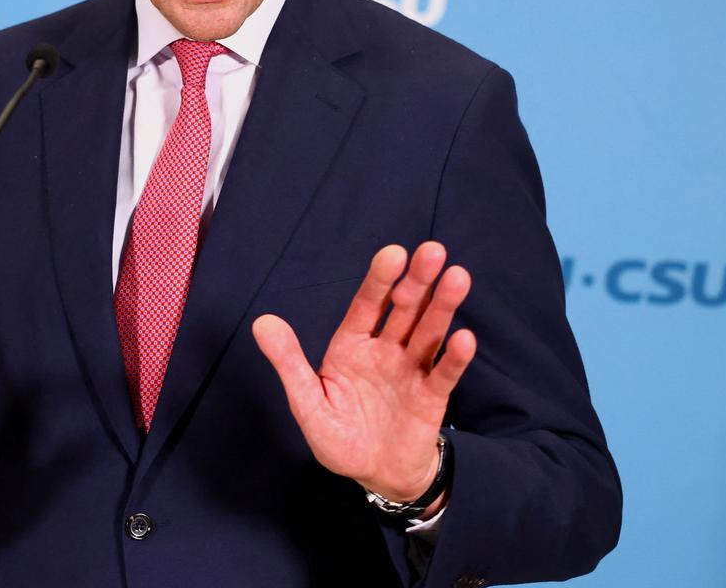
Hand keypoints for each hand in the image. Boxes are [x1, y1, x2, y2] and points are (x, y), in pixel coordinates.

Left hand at [252, 242, 475, 506]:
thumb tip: (261, 322)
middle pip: (404, 309)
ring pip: (429, 332)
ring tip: (457, 278)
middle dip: (418, 281)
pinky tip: (464, 338)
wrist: (374, 475)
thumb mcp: (306, 402)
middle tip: (433, 251)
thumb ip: (289, 362)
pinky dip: (454, 357)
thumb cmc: (337, 436)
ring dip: (442, 306)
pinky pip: (444, 374)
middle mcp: (385, 350)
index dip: (380, 280)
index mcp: (352, 344)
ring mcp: (411, 370)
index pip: (367, 305)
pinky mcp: (431, 397)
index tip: (393, 253)